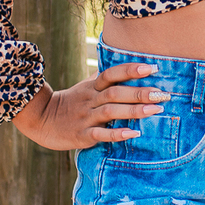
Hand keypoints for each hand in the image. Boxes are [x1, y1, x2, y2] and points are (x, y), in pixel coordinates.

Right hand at [12, 61, 170, 151]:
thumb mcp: (85, 88)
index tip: (152, 68)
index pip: (112, 74)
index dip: (131, 70)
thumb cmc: (70, 103)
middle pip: (115, 92)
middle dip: (140, 92)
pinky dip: (116, 133)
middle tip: (164, 94)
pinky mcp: (81, 135)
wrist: (41, 119)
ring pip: (110, 111)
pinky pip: (100, 134)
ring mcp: (85, 117)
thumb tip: (129, 70)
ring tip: (155, 110)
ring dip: (133, 110)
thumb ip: (104, 81)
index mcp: (92, 87)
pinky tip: (133, 133)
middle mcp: (90, 100)